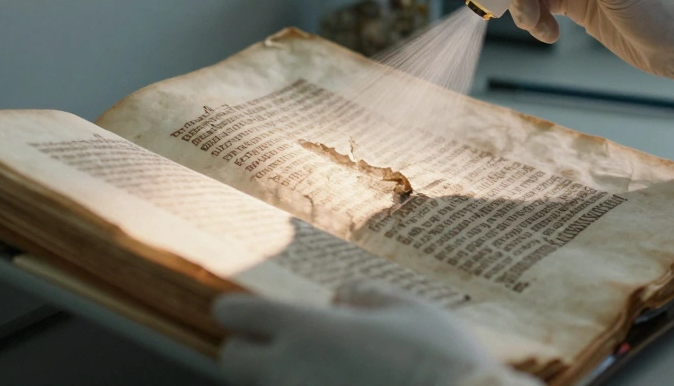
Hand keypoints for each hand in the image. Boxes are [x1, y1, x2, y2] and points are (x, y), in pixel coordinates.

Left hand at [212, 281, 532, 385]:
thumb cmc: (442, 362)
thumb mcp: (410, 311)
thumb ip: (366, 296)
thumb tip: (340, 296)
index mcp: (304, 328)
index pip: (234, 314)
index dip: (240, 313)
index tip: (252, 315)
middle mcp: (287, 372)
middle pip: (232, 361)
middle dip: (249, 352)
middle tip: (283, 350)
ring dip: (280, 382)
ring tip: (321, 375)